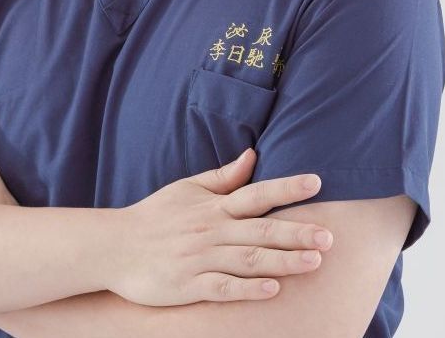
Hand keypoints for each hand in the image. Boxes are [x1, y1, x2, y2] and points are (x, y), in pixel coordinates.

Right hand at [107, 148, 332, 306]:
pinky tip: (272, 290)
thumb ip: (223, 176)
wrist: (115, 246)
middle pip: (260, 230)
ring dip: (283, 261)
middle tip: (329, 236)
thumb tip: (252, 155)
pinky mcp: (189, 286)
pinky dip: (248, 289)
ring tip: (314, 262)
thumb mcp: (187, 189)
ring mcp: (200, 258)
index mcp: (212, 206)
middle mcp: (210, 230)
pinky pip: (224, 288)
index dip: (286, 188)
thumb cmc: (155, 216)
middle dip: (297, 232)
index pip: (256, 193)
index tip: (317, 182)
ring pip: (248, 260)